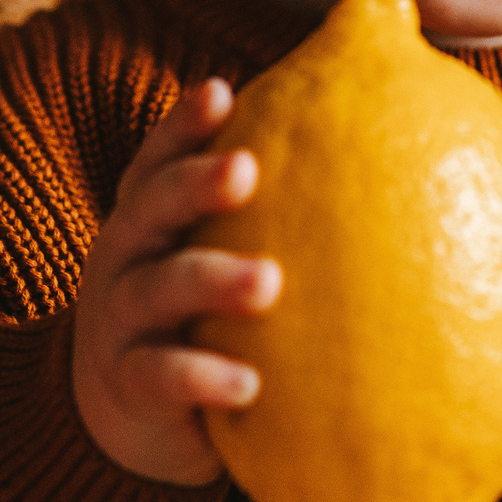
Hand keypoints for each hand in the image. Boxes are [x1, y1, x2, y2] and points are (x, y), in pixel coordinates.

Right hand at [71, 77, 281, 484]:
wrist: (130, 410)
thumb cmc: (200, 305)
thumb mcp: (214, 246)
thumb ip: (270, 201)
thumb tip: (382, 122)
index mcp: (151, 214)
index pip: (160, 158)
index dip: (183, 125)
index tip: (220, 92)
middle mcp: (126, 254)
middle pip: (152, 205)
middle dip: (195, 183)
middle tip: (246, 169)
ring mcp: (119, 320)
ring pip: (158, 289)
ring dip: (212, 279)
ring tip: (269, 280)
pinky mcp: (128, 386)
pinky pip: (162, 377)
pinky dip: (202, 376)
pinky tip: (249, 384)